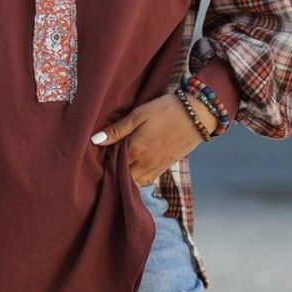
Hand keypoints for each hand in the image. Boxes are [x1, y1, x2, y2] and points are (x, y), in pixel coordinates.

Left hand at [89, 94, 218, 186]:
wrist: (197, 115)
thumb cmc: (165, 110)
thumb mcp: (139, 114)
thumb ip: (117, 129)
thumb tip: (95, 141)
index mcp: (136, 150)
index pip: (113, 164)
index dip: (104, 162)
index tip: (96, 158)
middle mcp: (145, 164)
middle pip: (123, 177)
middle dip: (113, 173)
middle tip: (105, 163)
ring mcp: (157, 167)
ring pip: (136, 182)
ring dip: (126, 178)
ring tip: (118, 166)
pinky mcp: (166, 167)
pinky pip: (148, 180)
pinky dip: (138, 178)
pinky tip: (134, 168)